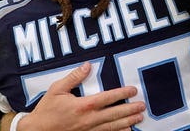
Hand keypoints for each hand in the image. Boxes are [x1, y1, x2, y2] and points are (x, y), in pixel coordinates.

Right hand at [10, 62, 144, 130]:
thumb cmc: (46, 110)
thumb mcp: (57, 89)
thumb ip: (74, 77)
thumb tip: (88, 65)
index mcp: (83, 105)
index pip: (107, 98)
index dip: (122, 94)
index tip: (132, 90)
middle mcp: (89, 119)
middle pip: (114, 114)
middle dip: (130, 109)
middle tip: (142, 105)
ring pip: (112, 127)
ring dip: (127, 122)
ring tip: (139, 118)